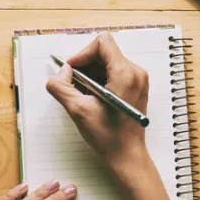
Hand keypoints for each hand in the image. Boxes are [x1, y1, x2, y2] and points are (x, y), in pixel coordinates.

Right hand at [46, 32, 150, 177]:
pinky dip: (100, 80)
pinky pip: (115, 73)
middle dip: (85, 66)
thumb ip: (61, 86)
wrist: (127, 155)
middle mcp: (136, 72)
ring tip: (83, 94)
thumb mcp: (77, 110)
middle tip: (74, 85)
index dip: (82, 54)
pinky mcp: (136, 87)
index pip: (102, 43)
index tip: (72, 71)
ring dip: (91, 74)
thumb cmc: (109, 137)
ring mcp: (138, 80)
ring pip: (108, 62)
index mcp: (125, 74)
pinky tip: (92, 97)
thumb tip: (62, 72)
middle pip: (105, 52)